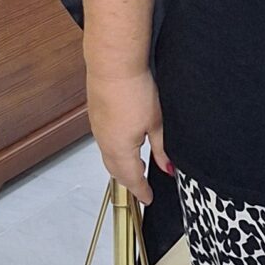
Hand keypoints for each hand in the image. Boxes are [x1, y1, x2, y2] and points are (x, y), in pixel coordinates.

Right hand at [87, 65, 168, 204]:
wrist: (113, 65)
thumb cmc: (134, 90)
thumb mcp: (157, 123)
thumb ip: (162, 149)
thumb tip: (168, 168)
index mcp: (120, 149)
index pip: (131, 179)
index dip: (141, 191)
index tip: (148, 199)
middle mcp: (105, 143)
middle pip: (116, 171)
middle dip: (130, 181)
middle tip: (143, 187)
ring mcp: (98, 130)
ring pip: (109, 157)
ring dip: (122, 166)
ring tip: (139, 166)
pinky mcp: (96, 117)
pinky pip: (105, 143)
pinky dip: (115, 151)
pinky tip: (127, 143)